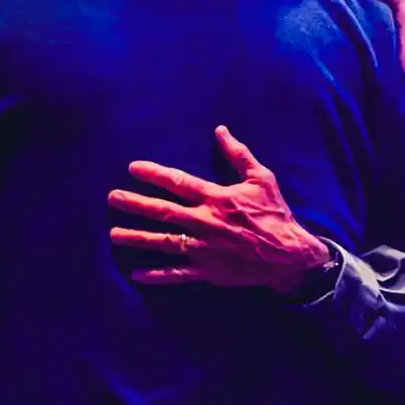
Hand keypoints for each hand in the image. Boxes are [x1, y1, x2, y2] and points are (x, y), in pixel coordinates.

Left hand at [108, 125, 332, 293]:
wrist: (291, 256)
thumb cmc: (275, 214)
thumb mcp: (261, 179)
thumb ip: (238, 154)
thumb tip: (220, 129)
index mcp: (216, 198)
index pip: (178, 182)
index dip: (154, 174)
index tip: (132, 168)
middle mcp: (205, 222)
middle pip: (163, 211)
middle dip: (135, 203)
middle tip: (113, 198)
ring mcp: (204, 249)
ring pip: (164, 242)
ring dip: (137, 238)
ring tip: (114, 234)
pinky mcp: (208, 271)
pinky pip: (178, 274)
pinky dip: (157, 275)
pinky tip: (136, 274)